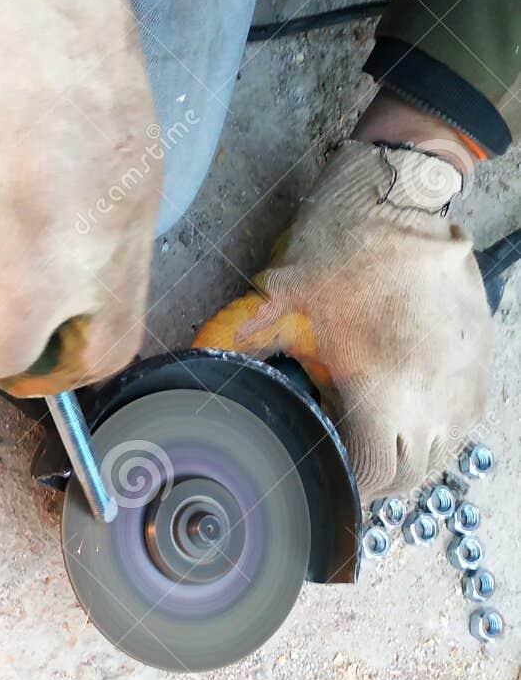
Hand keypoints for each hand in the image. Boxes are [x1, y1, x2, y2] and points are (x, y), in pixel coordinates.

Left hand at [194, 130, 492, 496]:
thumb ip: (240, 341)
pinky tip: (409, 405)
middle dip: (378, 475)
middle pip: (410, 475)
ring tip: (380, 432)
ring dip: (411, 454)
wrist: (402, 196)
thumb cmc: (340, 244)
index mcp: (382, 390)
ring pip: (443, 451)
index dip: (349, 483)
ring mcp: (463, 379)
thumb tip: (198, 362)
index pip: (374, 475)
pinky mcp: (480, 360)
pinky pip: (465, 418)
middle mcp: (433, 395)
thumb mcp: (280, 298)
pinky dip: (438, 426)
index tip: (330, 473)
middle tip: (349, 454)